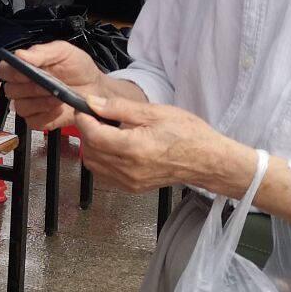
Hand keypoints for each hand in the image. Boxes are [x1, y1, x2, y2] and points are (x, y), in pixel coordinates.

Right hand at [0, 42, 103, 131]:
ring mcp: (30, 105)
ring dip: (40, 102)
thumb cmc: (78, 68)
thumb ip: (42, 52)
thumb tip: (20, 55)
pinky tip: (59, 108)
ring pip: (21, 107)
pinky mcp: (39, 120)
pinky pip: (33, 122)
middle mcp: (23, 87)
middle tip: (49, 85)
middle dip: (31, 88)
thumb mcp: (63, 52)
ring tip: (58, 97)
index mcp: (24, 67)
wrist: (96, 87)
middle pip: (11, 91)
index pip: (4, 70)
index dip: (12, 73)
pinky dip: (47, 116)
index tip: (27, 72)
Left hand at [73, 97, 231, 194]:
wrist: (207, 160)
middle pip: (89, 150)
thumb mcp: (154, 112)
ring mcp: (129, 181)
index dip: (83, 119)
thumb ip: (119, 108)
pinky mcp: (132, 188)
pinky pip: (104, 175)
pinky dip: (102, 160)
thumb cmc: (188, 135)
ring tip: (108, 132)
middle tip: (98, 117)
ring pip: (93, 165)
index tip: (85, 109)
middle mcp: (128, 169)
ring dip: (93, 147)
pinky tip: (115, 148)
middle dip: (87, 132)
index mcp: (133, 148)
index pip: (92, 135)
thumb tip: (94, 103)